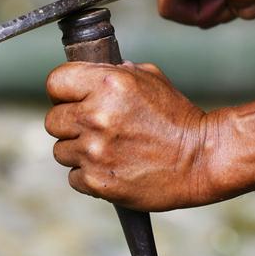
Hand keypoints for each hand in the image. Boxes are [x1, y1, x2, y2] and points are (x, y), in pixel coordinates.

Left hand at [45, 61, 218, 211]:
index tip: (73, 100)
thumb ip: (115, 74)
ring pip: (61, 151)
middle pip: (52, 120)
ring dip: (79, 151)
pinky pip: (73, 177)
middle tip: (95, 129)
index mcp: (108, 84)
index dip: (64, 92)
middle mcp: (97, 116)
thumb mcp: (151, 80)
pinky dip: (89, 175)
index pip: (55, 82)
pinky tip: (112, 169)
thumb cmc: (178, 119)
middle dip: (71, 123)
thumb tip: (91, 74)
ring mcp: (95, 151)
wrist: (202, 160)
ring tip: (108, 150)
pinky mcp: (97, 181)